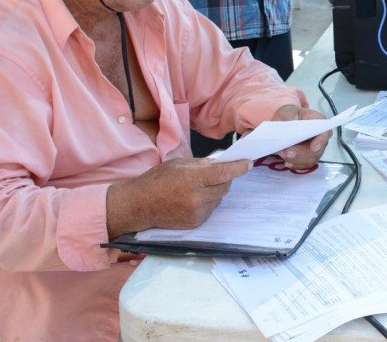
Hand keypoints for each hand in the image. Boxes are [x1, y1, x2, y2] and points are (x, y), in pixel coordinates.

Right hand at [109, 158, 252, 233]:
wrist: (138, 206)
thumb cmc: (156, 180)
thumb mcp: (178, 164)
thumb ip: (202, 164)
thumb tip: (221, 164)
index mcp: (192, 179)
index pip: (224, 174)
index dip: (238, 168)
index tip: (248, 163)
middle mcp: (197, 198)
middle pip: (225, 186)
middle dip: (225, 178)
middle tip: (218, 173)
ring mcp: (196, 212)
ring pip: (219, 198)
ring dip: (216, 190)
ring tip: (199, 187)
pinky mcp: (195, 223)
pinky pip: (211, 209)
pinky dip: (208, 202)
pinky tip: (193, 198)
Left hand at [271, 105, 330, 168]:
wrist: (286, 121)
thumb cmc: (289, 114)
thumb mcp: (286, 113)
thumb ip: (287, 121)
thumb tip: (285, 134)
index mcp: (318, 122)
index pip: (325, 132)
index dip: (321, 141)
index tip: (313, 148)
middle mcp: (321, 136)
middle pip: (318, 150)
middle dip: (302, 154)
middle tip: (286, 153)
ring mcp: (317, 148)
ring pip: (311, 159)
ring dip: (297, 160)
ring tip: (283, 156)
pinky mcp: (309, 156)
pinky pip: (306, 164)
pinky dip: (296, 165)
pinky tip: (287, 162)